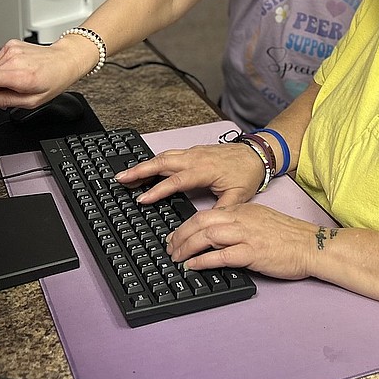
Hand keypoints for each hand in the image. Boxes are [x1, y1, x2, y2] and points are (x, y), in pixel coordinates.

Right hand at [0, 36, 93, 109]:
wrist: (65, 60)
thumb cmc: (53, 80)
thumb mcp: (32, 101)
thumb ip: (6, 101)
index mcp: (19, 76)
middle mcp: (13, 60)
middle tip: (8, 93)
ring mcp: (12, 50)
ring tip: (18, 79)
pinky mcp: (11, 44)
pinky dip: (4, 67)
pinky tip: (19, 69)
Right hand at [116, 142, 264, 208]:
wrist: (257, 154)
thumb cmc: (248, 174)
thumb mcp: (238, 197)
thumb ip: (219, 211)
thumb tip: (203, 226)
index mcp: (204, 169)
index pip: (175, 180)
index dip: (157, 190)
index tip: (141, 199)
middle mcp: (196, 158)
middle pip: (162, 162)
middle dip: (139, 170)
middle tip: (121, 179)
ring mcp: (194, 152)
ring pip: (164, 156)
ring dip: (144, 164)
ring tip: (127, 174)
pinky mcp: (194, 151)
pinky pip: (170, 154)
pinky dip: (155, 160)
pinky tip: (147, 166)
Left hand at [166, 203, 322, 280]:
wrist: (313, 244)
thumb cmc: (290, 237)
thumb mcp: (261, 221)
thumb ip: (240, 225)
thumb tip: (218, 238)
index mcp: (243, 210)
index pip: (207, 213)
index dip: (187, 225)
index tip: (176, 236)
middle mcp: (242, 219)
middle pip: (201, 222)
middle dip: (180, 235)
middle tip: (169, 248)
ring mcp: (247, 235)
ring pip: (208, 235)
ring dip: (187, 247)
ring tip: (176, 258)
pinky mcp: (253, 252)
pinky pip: (222, 255)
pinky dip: (203, 261)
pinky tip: (193, 266)